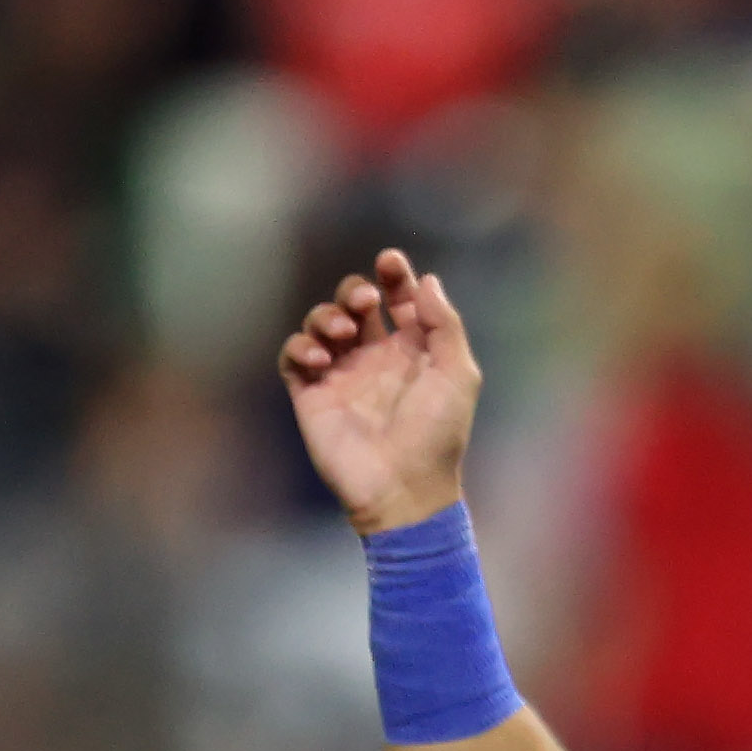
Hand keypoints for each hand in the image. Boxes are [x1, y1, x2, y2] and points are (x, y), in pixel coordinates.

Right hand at [281, 250, 482, 535]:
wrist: (403, 488)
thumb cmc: (437, 436)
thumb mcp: (457, 375)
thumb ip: (444, 325)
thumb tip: (426, 280)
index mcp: (412, 352)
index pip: (398, 300)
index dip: (393, 277)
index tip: (389, 262)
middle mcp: (375, 358)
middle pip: (354, 303)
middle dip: (355, 290)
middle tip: (366, 303)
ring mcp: (342, 375)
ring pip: (322, 322)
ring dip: (327, 315)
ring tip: (343, 334)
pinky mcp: (312, 395)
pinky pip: (294, 356)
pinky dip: (301, 345)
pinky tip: (320, 357)